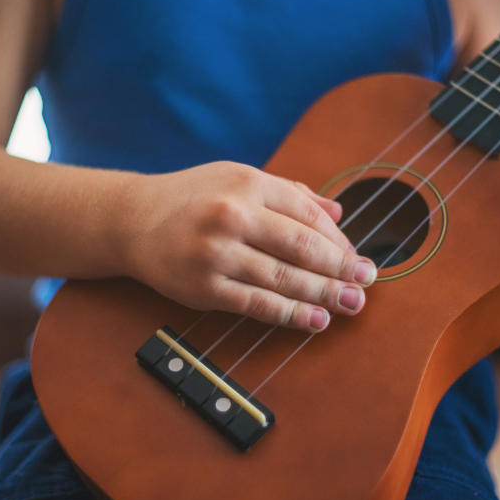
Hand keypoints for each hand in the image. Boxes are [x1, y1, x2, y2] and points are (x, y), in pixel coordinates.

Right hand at [122, 161, 376, 331]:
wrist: (132, 220)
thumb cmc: (192, 198)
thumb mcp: (237, 179)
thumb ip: (288, 194)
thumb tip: (338, 211)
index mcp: (247, 183)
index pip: (307, 214)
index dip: (339, 240)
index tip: (357, 257)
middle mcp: (232, 215)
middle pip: (302, 247)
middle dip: (341, 268)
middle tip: (366, 282)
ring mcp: (216, 253)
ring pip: (284, 279)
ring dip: (324, 295)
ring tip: (350, 304)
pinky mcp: (204, 287)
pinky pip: (257, 304)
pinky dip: (291, 314)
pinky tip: (315, 320)